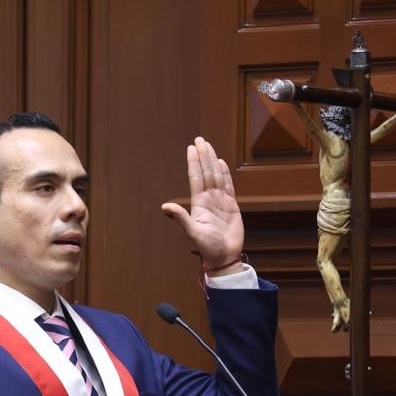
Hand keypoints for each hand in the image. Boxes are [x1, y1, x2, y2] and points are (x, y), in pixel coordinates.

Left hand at [161, 137, 244, 274]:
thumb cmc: (207, 248)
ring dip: (212, 161)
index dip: (194, 162)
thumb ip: (181, 218)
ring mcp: (220, 201)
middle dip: (203, 155)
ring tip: (208, 146)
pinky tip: (221, 163)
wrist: (224, 256)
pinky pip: (228, 186)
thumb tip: (164, 208)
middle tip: (199, 139)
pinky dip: (225, 174)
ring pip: (216, 176)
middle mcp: (209, 199)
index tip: (191, 147)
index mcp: (199, 203)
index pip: (196, 178)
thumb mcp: (193, 232)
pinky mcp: (232, 206)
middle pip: (206, 172)